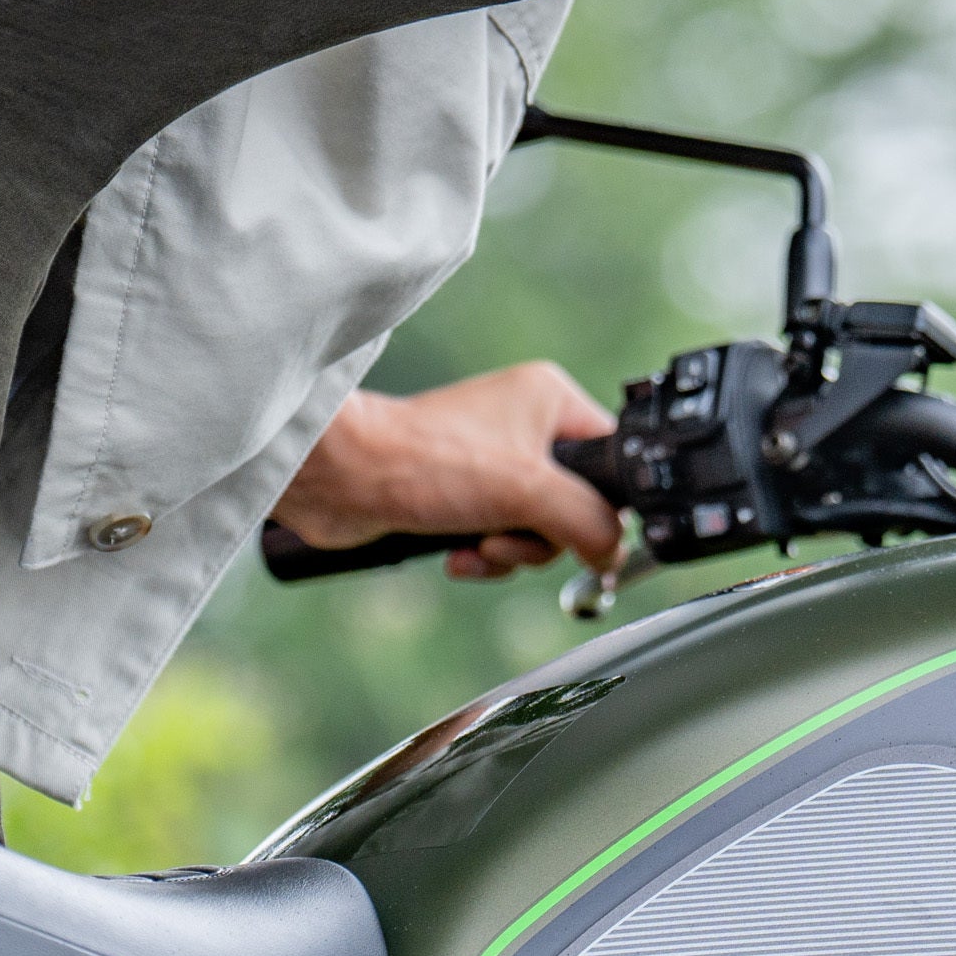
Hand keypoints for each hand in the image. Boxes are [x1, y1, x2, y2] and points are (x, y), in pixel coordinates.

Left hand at [272, 363, 622, 579]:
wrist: (342, 480)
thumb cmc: (424, 462)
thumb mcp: (530, 493)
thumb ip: (591, 522)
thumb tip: (613, 554)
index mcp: (549, 400)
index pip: (610, 459)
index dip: (600, 507)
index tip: (581, 534)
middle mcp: (523, 425)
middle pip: (574, 505)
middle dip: (541, 538)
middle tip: (506, 535)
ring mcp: (491, 461)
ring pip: (536, 530)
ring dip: (509, 552)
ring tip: (476, 544)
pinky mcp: (461, 495)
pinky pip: (498, 539)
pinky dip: (482, 556)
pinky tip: (455, 555)